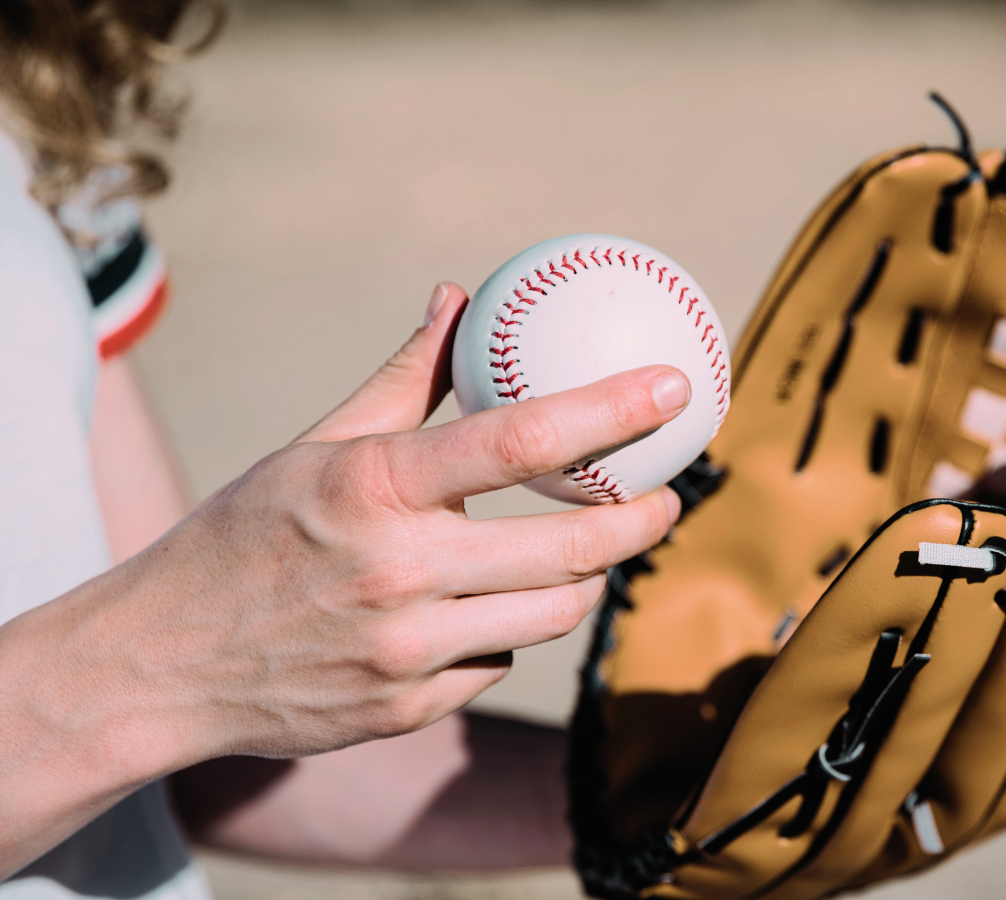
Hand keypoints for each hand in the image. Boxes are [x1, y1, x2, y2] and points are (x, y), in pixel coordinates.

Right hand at [0, 283, 685, 869]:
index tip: (675, 389)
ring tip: (590, 552)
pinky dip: (505, 634)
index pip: (523, 440)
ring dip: (584, 581)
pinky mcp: (407, 711)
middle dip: (640, 521)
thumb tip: (458, 295)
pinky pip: (499, 664)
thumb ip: (405, 377)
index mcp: (374, 487)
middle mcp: (396, 572)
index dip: (614, 410)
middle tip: (667, 497)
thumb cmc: (246, 535)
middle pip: (570, 549)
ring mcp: (405, 652)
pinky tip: (482, 613)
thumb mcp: (317, 446)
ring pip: (553, 616)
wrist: (161, 663)